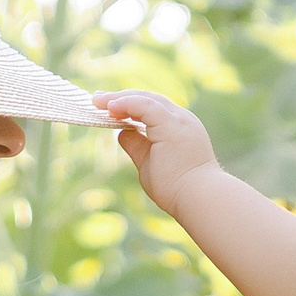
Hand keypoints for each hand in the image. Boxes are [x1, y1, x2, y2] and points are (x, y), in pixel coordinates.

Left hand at [95, 89, 220, 216]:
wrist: (198, 198)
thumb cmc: (177, 188)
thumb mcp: (149, 162)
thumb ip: (137, 146)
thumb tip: (121, 133)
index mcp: (179, 127)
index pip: (152, 108)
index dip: (129, 105)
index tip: (108, 107)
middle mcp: (182, 119)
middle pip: (149, 98)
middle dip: (122, 97)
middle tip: (98, 98)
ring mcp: (179, 120)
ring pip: (147, 98)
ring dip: (120, 98)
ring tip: (98, 100)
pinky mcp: (172, 125)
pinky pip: (146, 106)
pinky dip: (127, 104)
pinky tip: (110, 107)